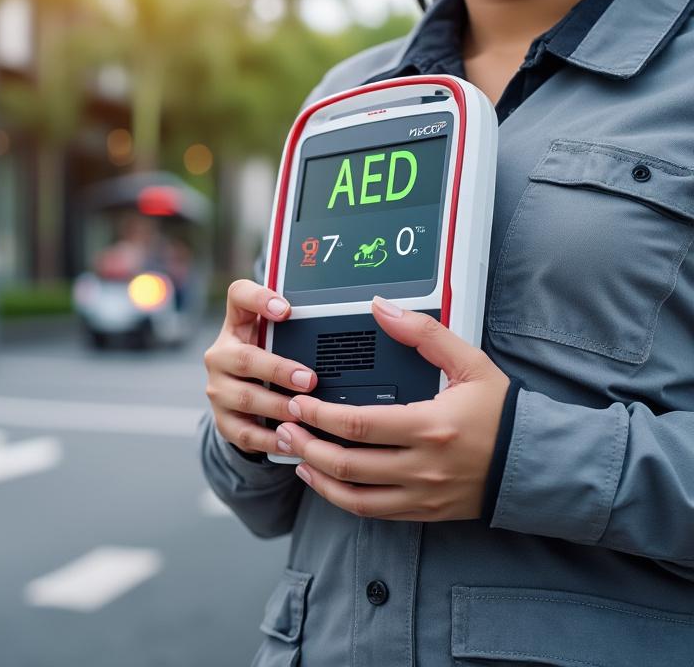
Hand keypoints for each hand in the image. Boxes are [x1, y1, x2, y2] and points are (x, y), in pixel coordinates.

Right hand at [204, 280, 317, 455]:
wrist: (243, 403)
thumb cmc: (270, 363)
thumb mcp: (277, 341)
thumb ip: (297, 331)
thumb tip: (349, 324)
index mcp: (237, 326)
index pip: (238, 295)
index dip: (259, 299)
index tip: (286, 310)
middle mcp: (221, 355)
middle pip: (243, 358)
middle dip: (278, 370)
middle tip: (309, 379)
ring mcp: (219, 389)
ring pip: (246, 398)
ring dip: (277, 407)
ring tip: (303, 413)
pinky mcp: (223, 421)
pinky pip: (246, 433)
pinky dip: (272, 439)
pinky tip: (294, 440)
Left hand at [276, 297, 508, 520]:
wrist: (534, 462)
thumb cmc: (502, 412)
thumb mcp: (469, 363)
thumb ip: (423, 334)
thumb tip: (382, 307)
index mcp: (430, 427)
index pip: (357, 425)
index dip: (319, 416)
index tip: (299, 403)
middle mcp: (423, 466)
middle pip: (347, 463)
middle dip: (308, 445)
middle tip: (286, 427)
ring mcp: (422, 494)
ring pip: (353, 496)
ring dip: (317, 475)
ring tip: (296, 453)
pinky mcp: (423, 511)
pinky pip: (371, 511)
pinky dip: (340, 497)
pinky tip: (323, 479)